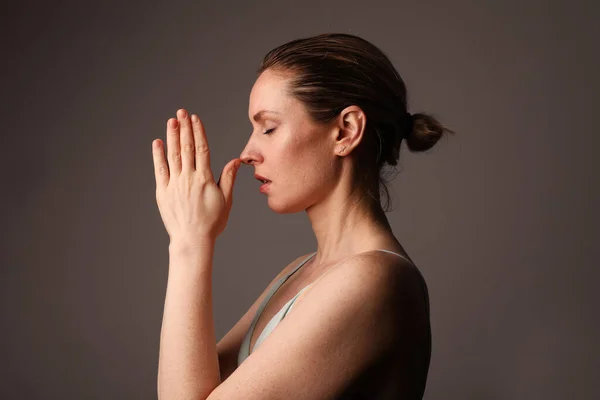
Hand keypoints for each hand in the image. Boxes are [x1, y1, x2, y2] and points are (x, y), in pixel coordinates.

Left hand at [152, 109, 240, 245]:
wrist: (192, 240)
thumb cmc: (212, 223)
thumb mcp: (226, 200)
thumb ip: (228, 178)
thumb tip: (236, 160)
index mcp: (205, 179)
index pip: (202, 149)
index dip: (198, 131)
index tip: (195, 118)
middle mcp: (188, 178)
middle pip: (187, 148)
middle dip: (184, 128)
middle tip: (181, 112)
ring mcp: (174, 184)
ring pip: (173, 155)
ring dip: (172, 137)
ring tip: (172, 121)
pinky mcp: (163, 192)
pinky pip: (160, 170)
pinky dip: (158, 155)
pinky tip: (158, 143)